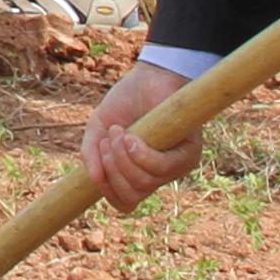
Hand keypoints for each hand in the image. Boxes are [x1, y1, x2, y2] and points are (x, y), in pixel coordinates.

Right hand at [82, 60, 200, 209]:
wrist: (151, 76)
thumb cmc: (126, 102)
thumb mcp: (98, 129)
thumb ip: (91, 154)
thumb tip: (93, 179)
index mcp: (139, 173)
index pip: (126, 203)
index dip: (108, 191)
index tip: (97, 165)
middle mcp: (159, 175)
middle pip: (132, 196)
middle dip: (111, 171)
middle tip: (107, 142)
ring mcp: (176, 167)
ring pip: (144, 183)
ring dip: (123, 159)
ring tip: (117, 132)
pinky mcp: (189, 153)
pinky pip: (161, 168)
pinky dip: (139, 154)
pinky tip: (131, 136)